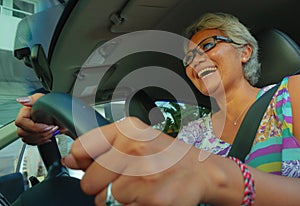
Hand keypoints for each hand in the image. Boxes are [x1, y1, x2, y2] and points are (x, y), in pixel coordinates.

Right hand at [15, 93, 59, 144]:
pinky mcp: (31, 135)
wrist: (60, 114)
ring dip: (42, 137)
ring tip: (52, 132)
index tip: (46, 126)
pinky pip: (32, 142)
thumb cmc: (52, 105)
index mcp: (24, 111)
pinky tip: (48, 136)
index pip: (21, 122)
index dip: (33, 127)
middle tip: (52, 129)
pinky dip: (41, 141)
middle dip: (40, 133)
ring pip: (27, 138)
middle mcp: (23, 121)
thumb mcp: (45, 99)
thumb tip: (22, 100)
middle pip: (23, 132)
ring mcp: (26, 129)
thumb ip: (33, 99)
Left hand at [62, 117, 207, 205]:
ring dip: (117, 199)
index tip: (94, 166)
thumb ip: (99, 144)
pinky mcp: (150, 199)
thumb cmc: (164, 154)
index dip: (83, 162)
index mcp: (127, 130)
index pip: (81, 148)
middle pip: (89, 181)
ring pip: (104, 200)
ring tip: (138, 187)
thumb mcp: (134, 138)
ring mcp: (142, 174)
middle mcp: (134, 148)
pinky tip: (145, 196)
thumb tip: (70, 160)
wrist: (198, 170)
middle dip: (101, 186)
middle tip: (124, 179)